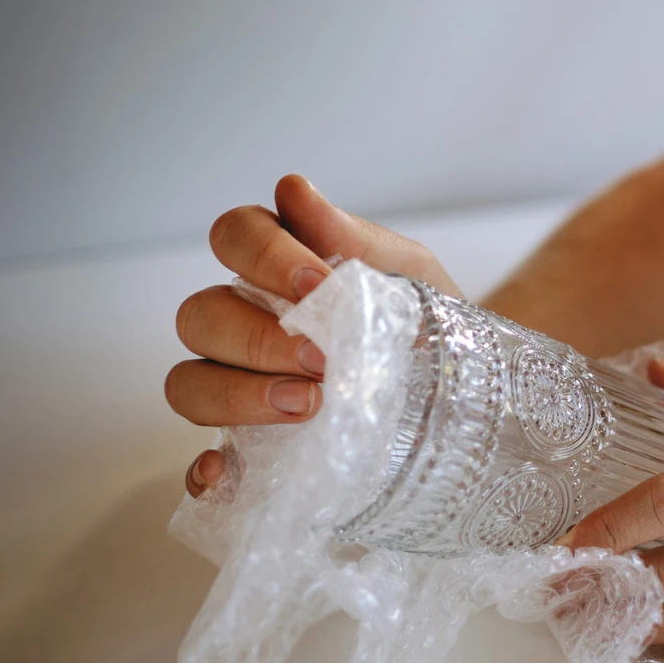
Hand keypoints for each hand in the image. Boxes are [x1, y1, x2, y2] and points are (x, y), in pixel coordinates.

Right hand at [169, 175, 459, 496]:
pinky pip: (201, 467)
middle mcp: (245, 325)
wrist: (476, 403)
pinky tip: (224, 472)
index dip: (262, 255)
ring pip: (188, 385)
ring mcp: (241, 391)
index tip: (317, 284)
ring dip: (236, 395)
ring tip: (308, 406)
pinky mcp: (253, 455)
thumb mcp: (412, 277)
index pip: (233, 237)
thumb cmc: (433, 328)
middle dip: (256, 338)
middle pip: (199, 316)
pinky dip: (202, 472)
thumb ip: (355, 240)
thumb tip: (293, 190)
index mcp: (279, 268)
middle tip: (324, 362)